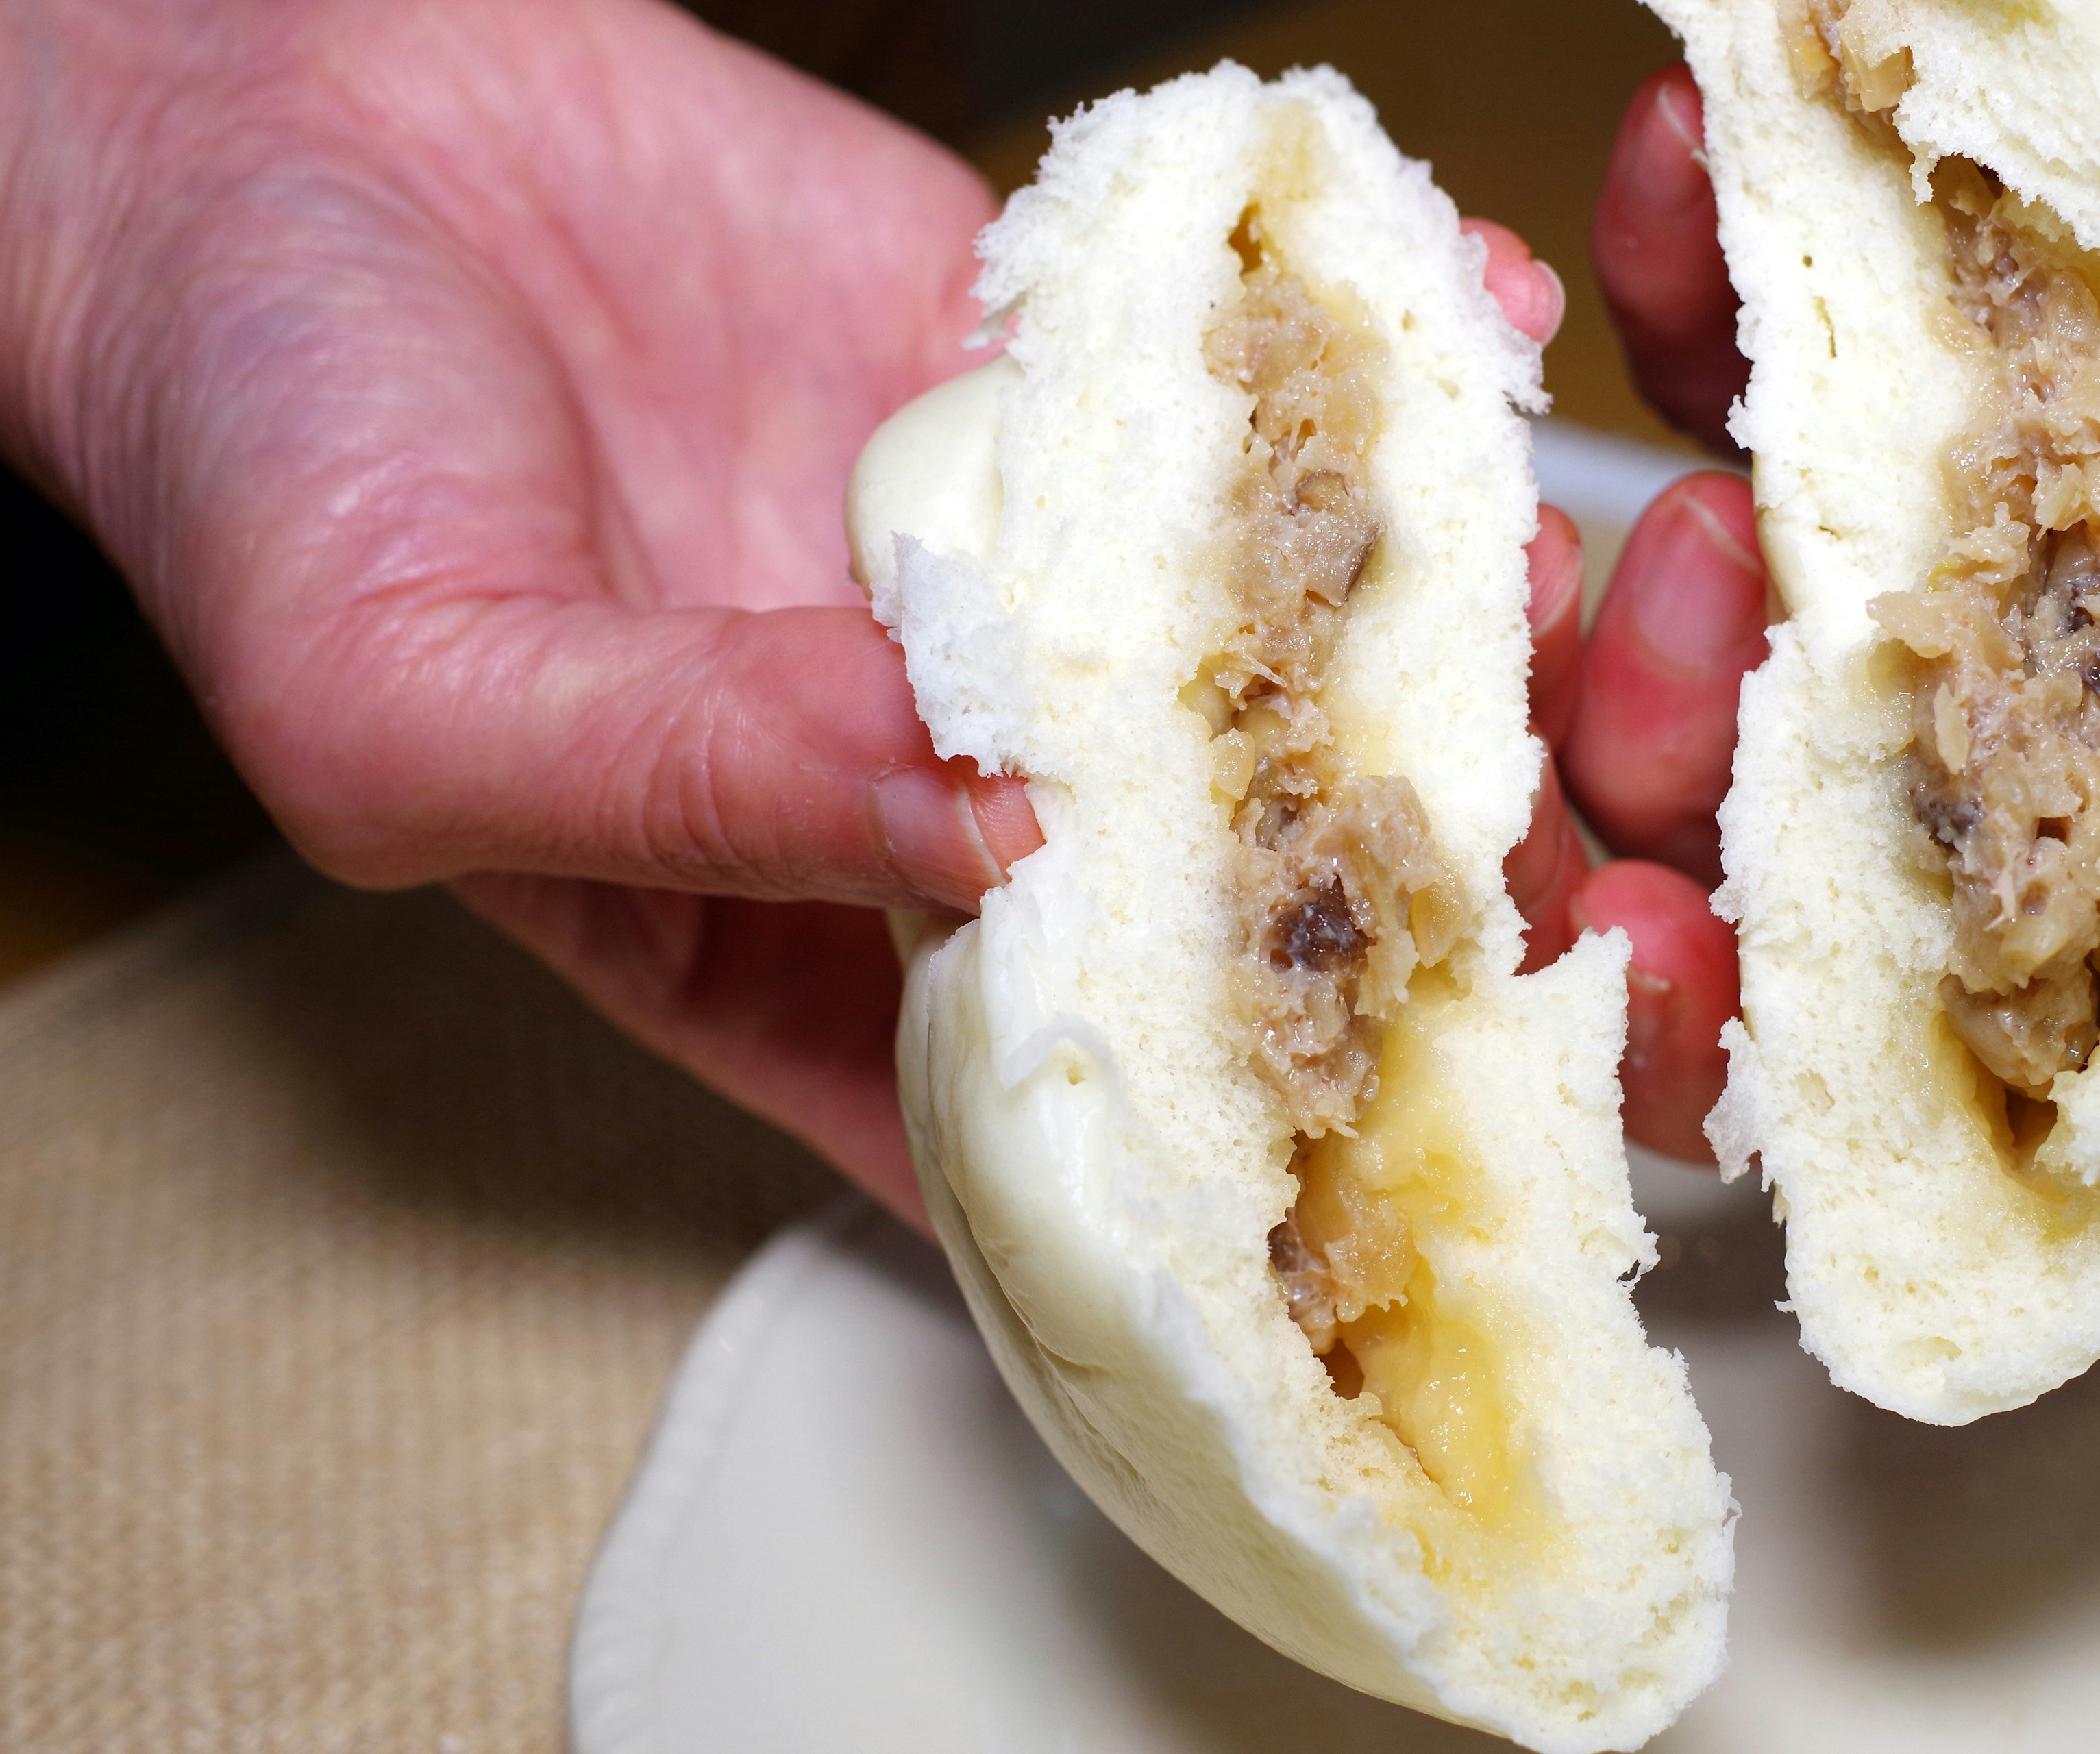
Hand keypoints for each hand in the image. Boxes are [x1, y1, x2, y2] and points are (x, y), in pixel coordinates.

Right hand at [0, 0, 1580, 1225]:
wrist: (274, 128)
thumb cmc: (267, 460)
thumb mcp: (415, 706)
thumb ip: (695, 790)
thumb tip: (986, 837)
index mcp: (782, 930)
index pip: (1041, 1101)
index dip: (1213, 1146)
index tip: (1389, 1129)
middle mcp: (927, 774)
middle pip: (1201, 873)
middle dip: (1376, 863)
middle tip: (1524, 834)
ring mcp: (1009, 577)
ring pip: (1258, 633)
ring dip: (1413, 611)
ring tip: (1531, 577)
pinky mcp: (1036, 384)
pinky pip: (1229, 391)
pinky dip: (1357, 357)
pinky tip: (1464, 326)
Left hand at [1580, 2, 2099, 1199]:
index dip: (1968, 1106)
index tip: (1821, 1102)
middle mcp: (2079, 651)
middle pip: (1838, 880)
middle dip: (1701, 889)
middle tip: (1647, 821)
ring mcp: (1936, 507)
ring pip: (1709, 666)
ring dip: (1636, 646)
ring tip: (1669, 525)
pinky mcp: (1846, 342)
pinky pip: (1699, 353)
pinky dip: (1662, 293)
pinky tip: (1668, 194)